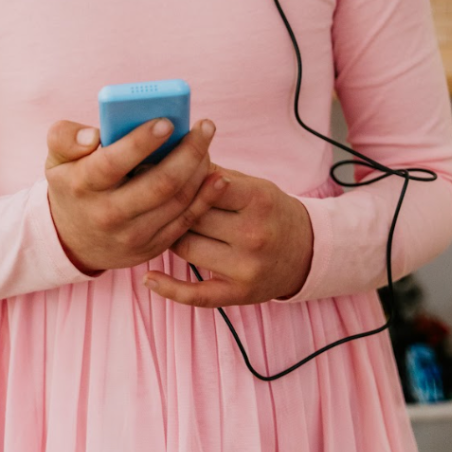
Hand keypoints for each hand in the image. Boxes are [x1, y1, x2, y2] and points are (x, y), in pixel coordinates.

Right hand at [45, 116, 227, 274]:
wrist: (73, 240)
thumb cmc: (73, 184)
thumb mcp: (57, 158)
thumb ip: (66, 137)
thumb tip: (93, 136)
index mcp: (82, 185)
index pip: (114, 162)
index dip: (141, 142)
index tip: (167, 121)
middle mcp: (107, 214)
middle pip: (158, 184)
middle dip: (188, 152)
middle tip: (206, 126)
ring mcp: (132, 236)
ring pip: (177, 202)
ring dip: (199, 170)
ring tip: (207, 143)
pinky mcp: (151, 248)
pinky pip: (185, 222)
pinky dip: (205, 198)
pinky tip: (218, 176)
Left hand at [143, 168, 313, 306]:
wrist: (305, 251)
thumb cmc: (268, 210)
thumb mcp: (252, 184)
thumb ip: (213, 173)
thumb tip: (166, 157)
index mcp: (258, 200)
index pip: (206, 184)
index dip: (180, 178)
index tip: (158, 172)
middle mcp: (254, 234)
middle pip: (192, 217)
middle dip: (170, 206)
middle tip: (146, 198)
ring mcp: (246, 268)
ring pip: (186, 248)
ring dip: (169, 236)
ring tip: (158, 225)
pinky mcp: (238, 294)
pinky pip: (196, 294)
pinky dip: (169, 288)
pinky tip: (148, 278)